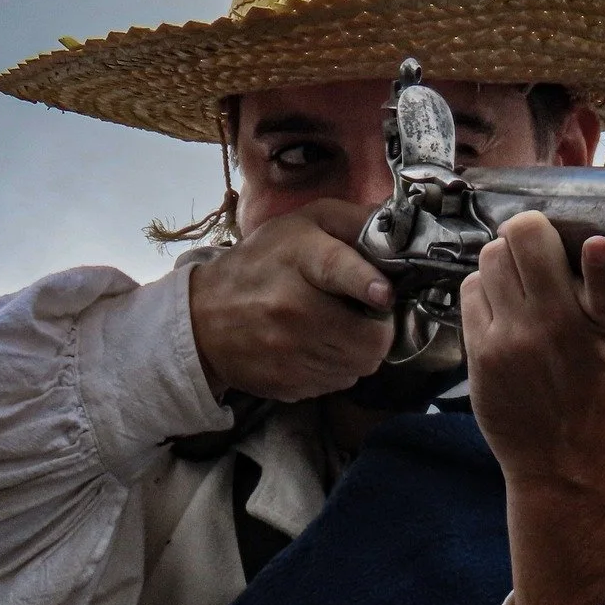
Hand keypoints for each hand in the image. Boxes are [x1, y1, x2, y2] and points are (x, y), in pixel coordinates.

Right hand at [187, 200, 394, 401]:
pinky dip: (339, 367)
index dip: (366, 283)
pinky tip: (321, 347)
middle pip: (368, 337)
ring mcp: (289, 352)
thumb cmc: (263, 263)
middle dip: (379, 328)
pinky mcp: (288, 384)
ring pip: (360, 365)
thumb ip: (353, 221)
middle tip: (368, 315)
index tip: (384, 294)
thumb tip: (401, 227)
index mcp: (298, 259)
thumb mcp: (303, 224)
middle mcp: (292, 309)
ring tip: (341, 328)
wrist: (204, 318)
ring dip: (361, 349)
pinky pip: (338, 383)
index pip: (337, 269)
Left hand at [461, 212, 604, 604]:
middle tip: (539, 242)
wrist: (569, 462)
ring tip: (522, 277)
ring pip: (490, 256)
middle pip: (525, 238)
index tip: (597, 245)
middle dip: (531, 230)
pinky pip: (471, 290)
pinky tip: (505, 306)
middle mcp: (559, 328)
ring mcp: (515, 340)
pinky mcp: (481, 354)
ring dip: (506, 258)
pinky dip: (487, 289)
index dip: (600, 259)